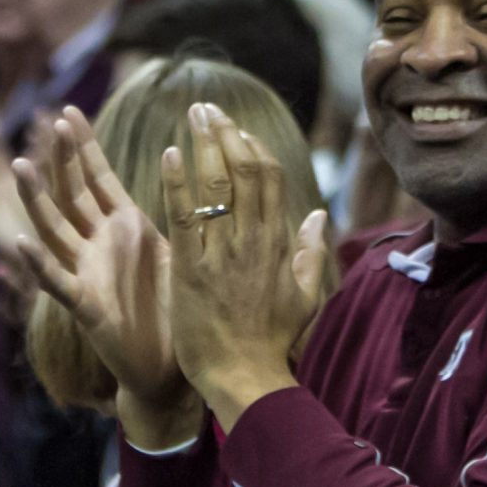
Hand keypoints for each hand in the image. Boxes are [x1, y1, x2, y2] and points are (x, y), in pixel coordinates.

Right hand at [10, 108, 181, 409]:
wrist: (170, 368)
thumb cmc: (175, 310)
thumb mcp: (177, 249)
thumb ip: (179, 213)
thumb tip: (196, 172)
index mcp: (124, 228)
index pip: (98, 178)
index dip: (84, 146)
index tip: (70, 111)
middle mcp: (98, 246)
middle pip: (72, 195)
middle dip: (63, 159)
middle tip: (54, 122)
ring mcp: (87, 274)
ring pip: (55, 230)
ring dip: (37, 200)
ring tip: (21, 167)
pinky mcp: (86, 308)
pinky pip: (58, 283)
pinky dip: (39, 264)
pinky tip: (21, 243)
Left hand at [162, 103, 328, 428]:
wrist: (245, 378)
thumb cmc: (273, 341)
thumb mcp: (305, 296)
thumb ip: (310, 252)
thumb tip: (316, 214)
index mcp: (277, 243)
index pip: (268, 179)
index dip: (251, 148)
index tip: (235, 128)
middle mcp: (252, 241)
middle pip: (242, 172)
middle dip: (224, 133)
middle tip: (206, 107)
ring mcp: (221, 255)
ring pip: (215, 186)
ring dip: (203, 144)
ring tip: (192, 114)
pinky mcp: (191, 271)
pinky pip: (184, 217)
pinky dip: (177, 182)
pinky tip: (170, 152)